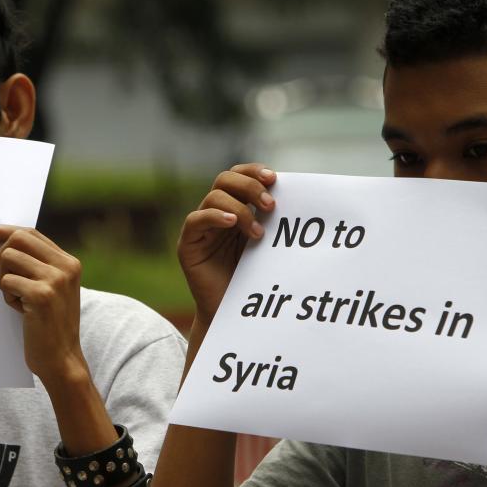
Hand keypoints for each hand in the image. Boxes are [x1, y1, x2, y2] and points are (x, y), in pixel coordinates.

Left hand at [0, 226, 86, 384]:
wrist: (62, 358)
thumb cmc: (51, 324)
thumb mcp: (53, 288)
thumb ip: (38, 264)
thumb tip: (4, 241)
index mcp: (69, 262)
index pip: (30, 232)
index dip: (4, 232)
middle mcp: (66, 266)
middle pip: (18, 238)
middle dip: (0, 255)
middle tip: (1, 276)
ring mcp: (55, 279)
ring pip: (8, 258)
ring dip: (4, 279)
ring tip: (17, 298)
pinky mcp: (42, 295)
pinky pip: (6, 281)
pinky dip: (7, 296)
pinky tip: (21, 311)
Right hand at [178, 164, 276, 326]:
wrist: (237, 314)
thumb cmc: (257, 279)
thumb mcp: (270, 244)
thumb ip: (275, 220)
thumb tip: (298, 194)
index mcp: (236, 207)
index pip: (239, 175)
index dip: (254, 171)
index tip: (274, 179)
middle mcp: (217, 213)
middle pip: (225, 179)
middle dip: (249, 187)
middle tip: (270, 206)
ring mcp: (201, 228)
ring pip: (213, 197)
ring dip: (239, 209)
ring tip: (257, 233)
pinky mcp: (188, 245)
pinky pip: (195, 220)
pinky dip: (215, 216)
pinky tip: (232, 222)